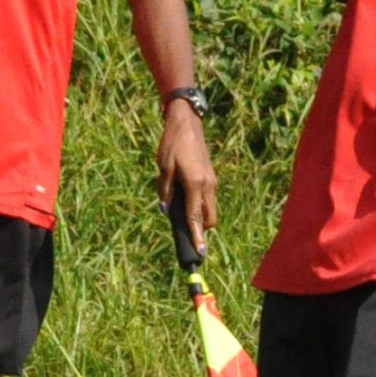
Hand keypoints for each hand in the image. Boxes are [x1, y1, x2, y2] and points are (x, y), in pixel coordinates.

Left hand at [157, 102, 219, 251]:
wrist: (187, 124)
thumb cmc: (172, 144)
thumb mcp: (163, 168)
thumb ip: (165, 191)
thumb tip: (166, 211)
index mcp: (194, 184)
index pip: (196, 217)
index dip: (197, 236)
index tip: (200, 252)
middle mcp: (207, 185)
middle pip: (209, 218)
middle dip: (201, 230)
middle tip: (188, 237)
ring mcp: (212, 181)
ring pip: (210, 209)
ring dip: (201, 218)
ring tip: (184, 219)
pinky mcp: (211, 177)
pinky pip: (208, 199)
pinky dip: (201, 206)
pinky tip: (186, 203)